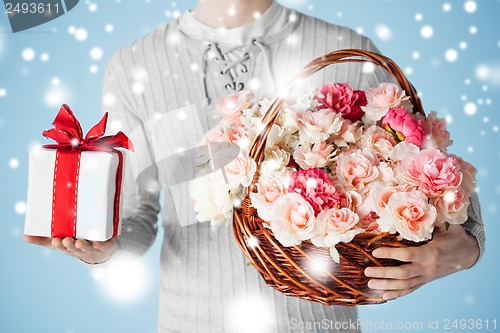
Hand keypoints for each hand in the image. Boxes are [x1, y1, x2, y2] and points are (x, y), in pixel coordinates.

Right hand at [24, 235, 115, 264]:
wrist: (100, 252)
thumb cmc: (76, 244)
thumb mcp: (60, 242)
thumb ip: (43, 239)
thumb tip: (24, 236)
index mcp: (69, 248)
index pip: (62, 248)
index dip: (59, 245)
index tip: (56, 240)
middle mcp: (80, 249)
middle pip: (74, 249)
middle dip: (69, 245)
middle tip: (66, 240)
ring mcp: (93, 249)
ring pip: (87, 248)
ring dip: (83, 246)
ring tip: (79, 242)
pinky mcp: (105, 246)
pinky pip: (103, 246)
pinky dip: (101, 245)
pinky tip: (98, 243)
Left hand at [364, 224, 479, 300]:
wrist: (467, 254)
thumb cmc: (454, 236)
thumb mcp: (447, 225)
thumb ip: (433, 218)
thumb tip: (420, 204)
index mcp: (431, 253)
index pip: (407, 255)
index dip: (390, 254)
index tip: (374, 251)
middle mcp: (428, 268)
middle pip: (403, 274)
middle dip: (384, 274)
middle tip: (367, 271)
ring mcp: (426, 276)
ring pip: (405, 285)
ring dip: (387, 286)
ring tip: (370, 284)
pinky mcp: (425, 280)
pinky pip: (410, 289)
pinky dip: (397, 293)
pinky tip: (384, 296)